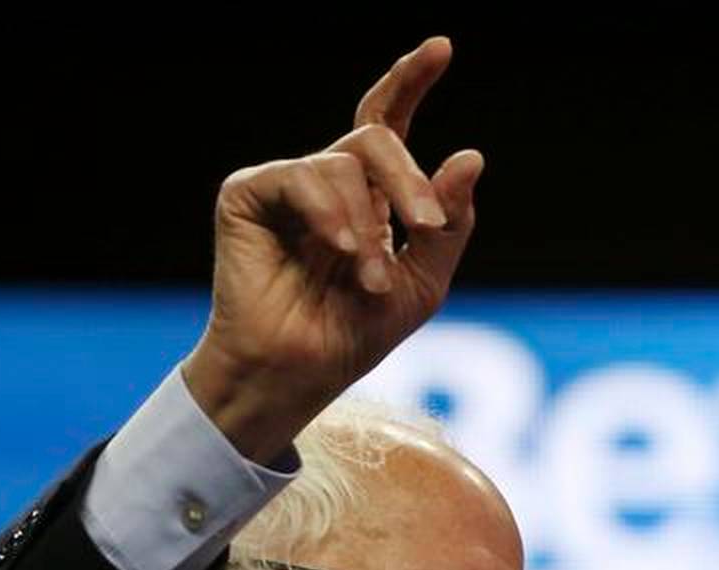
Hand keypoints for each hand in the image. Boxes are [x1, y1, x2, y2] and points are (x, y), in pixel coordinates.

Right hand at [180, 37, 483, 462]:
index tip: (441, 48)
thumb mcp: (423, 283)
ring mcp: (286, 184)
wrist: (298, 373)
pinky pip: (301, 176)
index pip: (390, 122)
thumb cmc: (355, 334)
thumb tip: (470, 156)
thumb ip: (449, 224)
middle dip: (410, 180)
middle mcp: (327, 181)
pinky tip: (340, 250)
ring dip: (368, 224)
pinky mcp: (248, 194)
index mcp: (370, 196)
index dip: (411, 82)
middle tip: (425, 225)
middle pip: (376, 137)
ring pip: (343, 163)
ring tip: (369, 277)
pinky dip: (330, 212)